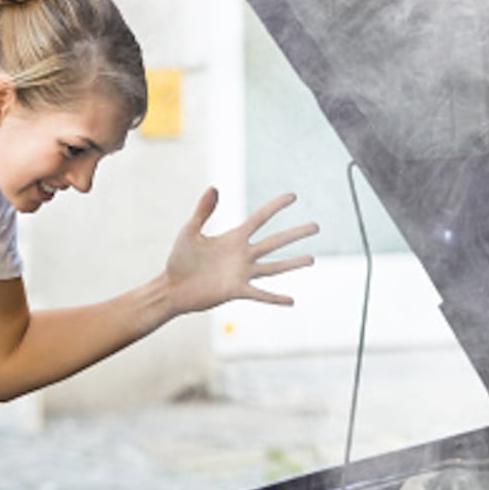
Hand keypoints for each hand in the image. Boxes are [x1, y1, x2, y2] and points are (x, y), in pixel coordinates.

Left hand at [164, 187, 318, 313]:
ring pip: (273, 267)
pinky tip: (291, 301)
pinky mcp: (236, 291)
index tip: (293, 196)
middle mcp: (243, 255)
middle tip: (316, 226)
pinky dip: (275, 298)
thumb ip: (202, 211)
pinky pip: (260, 294)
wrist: (172, 287)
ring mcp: (242, 273)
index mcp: (233, 238)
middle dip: (295, 234)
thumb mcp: (190, 231)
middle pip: (275, 242)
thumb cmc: (179, 259)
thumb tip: (214, 188)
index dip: (276, 207)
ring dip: (293, 263)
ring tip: (312, 259)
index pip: (260, 218)